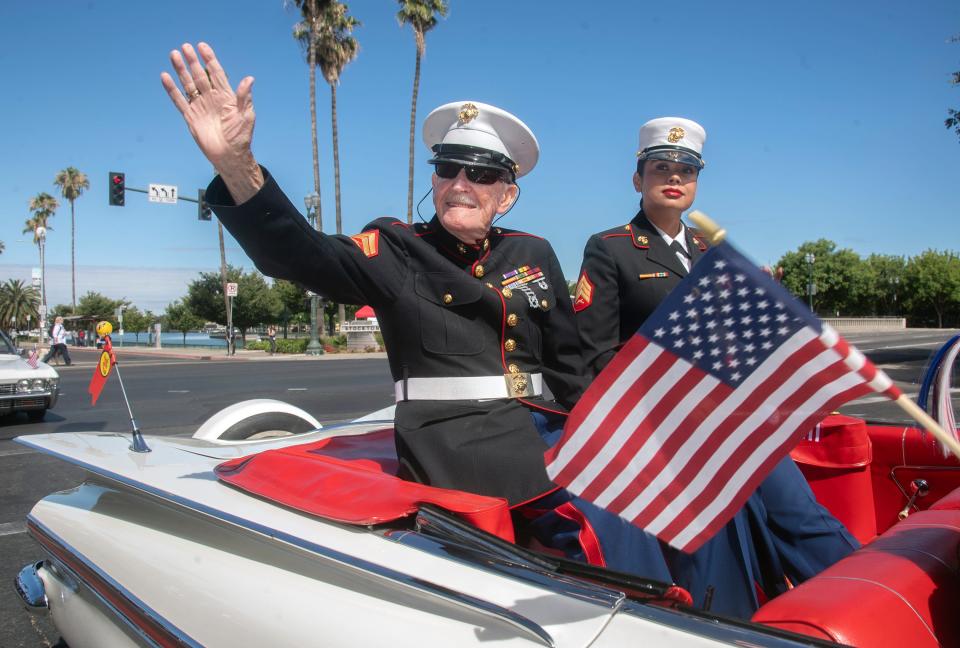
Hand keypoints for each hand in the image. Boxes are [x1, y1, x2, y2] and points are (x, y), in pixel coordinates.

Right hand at [161, 42, 262, 201]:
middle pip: (200, 75)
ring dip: (181, 70)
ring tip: (174, 54)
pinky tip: (165, 77)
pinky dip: (172, 89)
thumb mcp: (246, 116)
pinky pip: (179, 101)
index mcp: (226, 96)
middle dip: (193, 61)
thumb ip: (244, 97)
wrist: (229, 155)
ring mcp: (200, 106)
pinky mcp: (190, 117)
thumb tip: (249, 79)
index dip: (209, 59)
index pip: (216, 73)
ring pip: (188, 84)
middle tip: (185, 46)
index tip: (202, 46)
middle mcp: (211, 98)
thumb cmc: (241, 136)